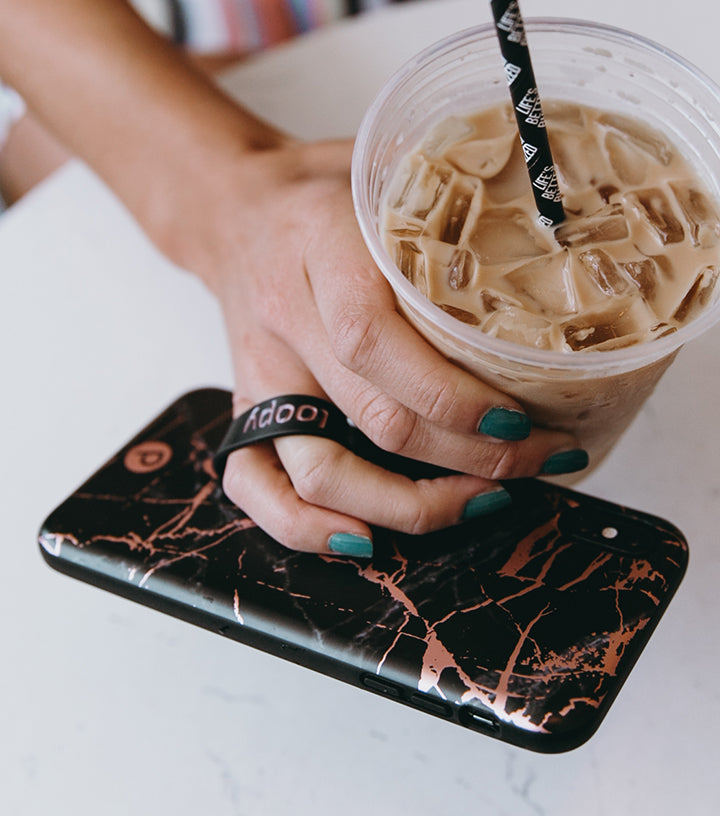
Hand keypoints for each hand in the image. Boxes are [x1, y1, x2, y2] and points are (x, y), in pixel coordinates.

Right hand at [203, 136, 585, 555]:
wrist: (231, 209)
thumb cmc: (319, 195)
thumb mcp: (383, 173)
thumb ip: (449, 204)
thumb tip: (556, 250)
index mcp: (317, 248)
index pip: (375, 340)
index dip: (452, 395)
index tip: (520, 417)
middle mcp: (284, 320)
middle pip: (375, 417)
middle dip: (469, 457)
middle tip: (538, 459)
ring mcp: (260, 375)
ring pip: (322, 468)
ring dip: (408, 504)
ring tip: (481, 501)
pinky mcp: (246, 409)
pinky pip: (254, 486)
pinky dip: (305, 528)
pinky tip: (365, 540)